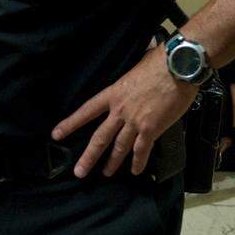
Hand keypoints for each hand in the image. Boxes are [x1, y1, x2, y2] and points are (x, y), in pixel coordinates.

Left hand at [52, 46, 196, 177]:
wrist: (178, 68)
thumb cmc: (160, 62)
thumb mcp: (137, 66)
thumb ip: (131, 76)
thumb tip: (132, 70)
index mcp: (114, 93)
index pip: (87, 110)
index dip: (71, 123)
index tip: (57, 134)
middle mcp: (120, 110)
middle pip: (100, 137)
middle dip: (89, 156)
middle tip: (79, 171)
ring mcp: (135, 121)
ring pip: (119, 147)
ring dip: (112, 162)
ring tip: (106, 173)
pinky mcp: (152, 128)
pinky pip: (142, 150)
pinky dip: (138, 162)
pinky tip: (135, 170)